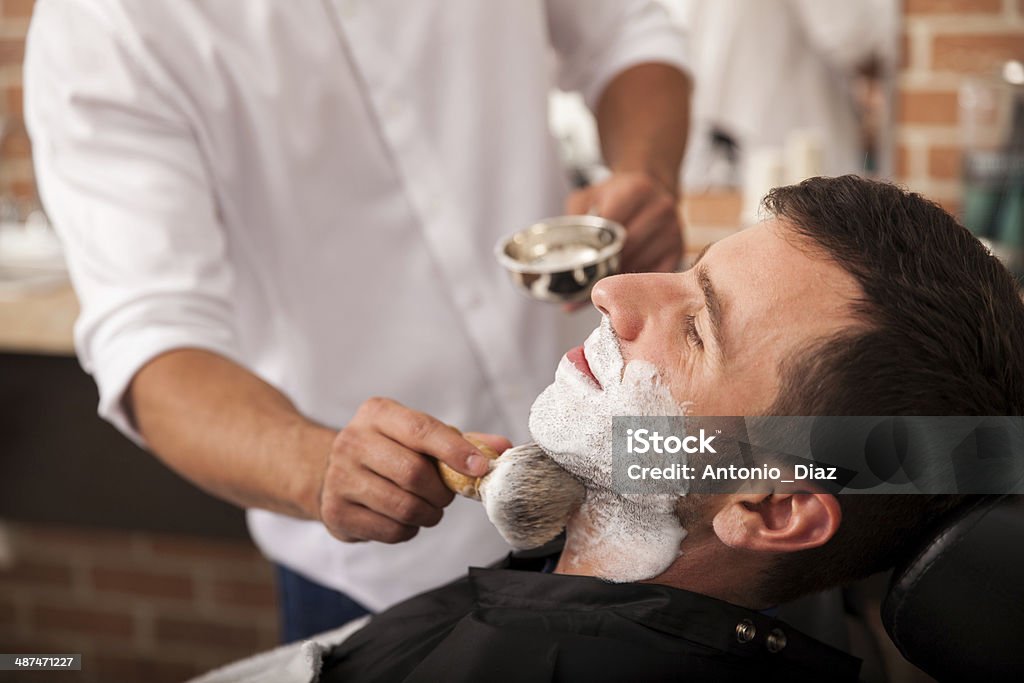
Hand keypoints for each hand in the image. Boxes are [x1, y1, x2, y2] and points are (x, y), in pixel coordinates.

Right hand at [318, 397, 509, 542]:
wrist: (332, 472)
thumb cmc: (391, 452)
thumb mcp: (422, 437)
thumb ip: (464, 442)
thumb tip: (503, 448)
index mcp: (378, 414)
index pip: (421, 430)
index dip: (454, 451)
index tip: (479, 468)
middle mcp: (352, 441)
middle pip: (413, 473)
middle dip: (441, 492)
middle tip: (446, 495)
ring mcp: (339, 477)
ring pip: (403, 506)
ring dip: (429, 514)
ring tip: (427, 508)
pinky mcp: (335, 512)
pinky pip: (390, 530)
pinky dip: (408, 529)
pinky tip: (403, 518)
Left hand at [566, 171, 683, 273]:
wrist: (652, 187)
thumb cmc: (616, 195)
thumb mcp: (589, 196)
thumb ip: (574, 221)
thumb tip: (560, 266)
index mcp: (636, 189)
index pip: (612, 226)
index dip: (594, 249)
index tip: (578, 269)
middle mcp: (660, 207)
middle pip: (627, 248)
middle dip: (605, 267)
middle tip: (588, 283)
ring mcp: (673, 229)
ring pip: (641, 264)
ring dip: (620, 278)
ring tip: (604, 283)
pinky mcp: (679, 248)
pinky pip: (655, 275)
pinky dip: (637, 284)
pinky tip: (624, 285)